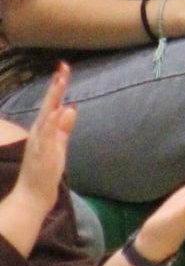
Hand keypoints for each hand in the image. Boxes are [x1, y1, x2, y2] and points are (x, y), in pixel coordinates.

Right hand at [11, 63, 76, 223]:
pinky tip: (57, 112)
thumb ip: (64, 128)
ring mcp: (40, 144)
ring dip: (53, 100)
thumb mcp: (58, 146)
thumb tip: (71, 107)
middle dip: (55, 87)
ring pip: (46, 118)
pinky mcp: (43, 156)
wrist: (32, 197)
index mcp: (43, 130)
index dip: (57, 87)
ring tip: (60, 82)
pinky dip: (52, 124)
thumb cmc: (45, 171)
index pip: (51, 104)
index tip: (64, 68)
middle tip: (63, 68)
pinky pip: (47, 138)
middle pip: (48, 106)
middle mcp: (39, 133)